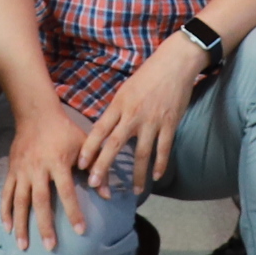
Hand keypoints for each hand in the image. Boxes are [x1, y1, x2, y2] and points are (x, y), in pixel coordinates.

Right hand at [0, 91, 99, 254]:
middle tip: (50, 247)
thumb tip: (108, 194)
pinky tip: (6, 227)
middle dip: (45, 225)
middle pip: (40, 201)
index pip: (66, 191)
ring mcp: (22, 171)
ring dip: (21, 224)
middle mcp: (38, 168)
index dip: (73, 211)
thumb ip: (96, 168)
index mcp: (58, 162)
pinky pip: (6, 193)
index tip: (80, 231)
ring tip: (23, 245)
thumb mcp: (84, 144)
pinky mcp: (12, 171)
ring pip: (19, 201)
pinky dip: (5, 210)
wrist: (36, 114)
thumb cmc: (64, 131)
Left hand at [75, 38, 202, 199]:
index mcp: (119, 105)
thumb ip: (117, 111)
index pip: (99, 130)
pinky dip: (160, 165)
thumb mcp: (126, 90)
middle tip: (95, 184)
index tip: (81, 165)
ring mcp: (152, 121)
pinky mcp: (170, 124)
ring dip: (137, 175)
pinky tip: (157, 177)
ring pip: (141, 153)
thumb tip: (105, 131)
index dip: (89, 148)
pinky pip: (164, 149)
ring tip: (134, 191)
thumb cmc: (148, 75)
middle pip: (114, 144)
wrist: (175, 63)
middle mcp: (133, 115)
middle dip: (103, 166)